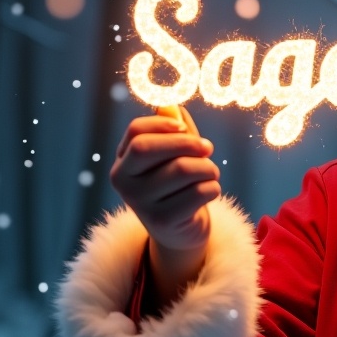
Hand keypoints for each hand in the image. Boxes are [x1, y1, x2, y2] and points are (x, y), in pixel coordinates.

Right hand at [111, 105, 219, 301]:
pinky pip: (198, 192)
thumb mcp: (173, 156)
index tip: (185, 127)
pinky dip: (213, 188)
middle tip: (208, 148)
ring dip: (208, 168)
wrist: (180, 232)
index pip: (136, 132)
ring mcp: (140, 204)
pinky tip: (211, 192)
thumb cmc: (178, 186)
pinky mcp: (163, 221)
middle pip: (150, 148)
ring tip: (212, 173)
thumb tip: (170, 105)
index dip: (163, 124)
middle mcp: (124, 182)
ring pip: (183, 170)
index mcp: (123, 163)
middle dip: (187, 143)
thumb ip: (173, 130)